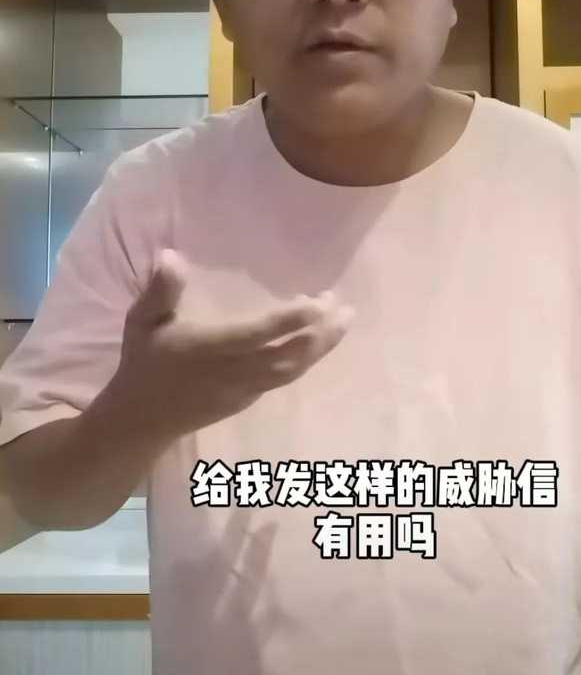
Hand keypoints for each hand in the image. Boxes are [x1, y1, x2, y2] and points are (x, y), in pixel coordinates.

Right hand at [115, 250, 353, 438]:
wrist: (143, 419)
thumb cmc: (144, 363)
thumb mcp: (142, 321)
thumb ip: (160, 290)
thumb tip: (172, 255)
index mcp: (210, 349)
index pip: (257, 334)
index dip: (290, 320)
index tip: (318, 302)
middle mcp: (233, 372)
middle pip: (288, 355)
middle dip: (320, 334)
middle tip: (345, 308)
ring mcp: (245, 389)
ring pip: (292, 370)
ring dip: (321, 347)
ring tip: (343, 322)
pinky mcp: (249, 399)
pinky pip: (285, 379)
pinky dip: (306, 361)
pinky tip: (319, 344)